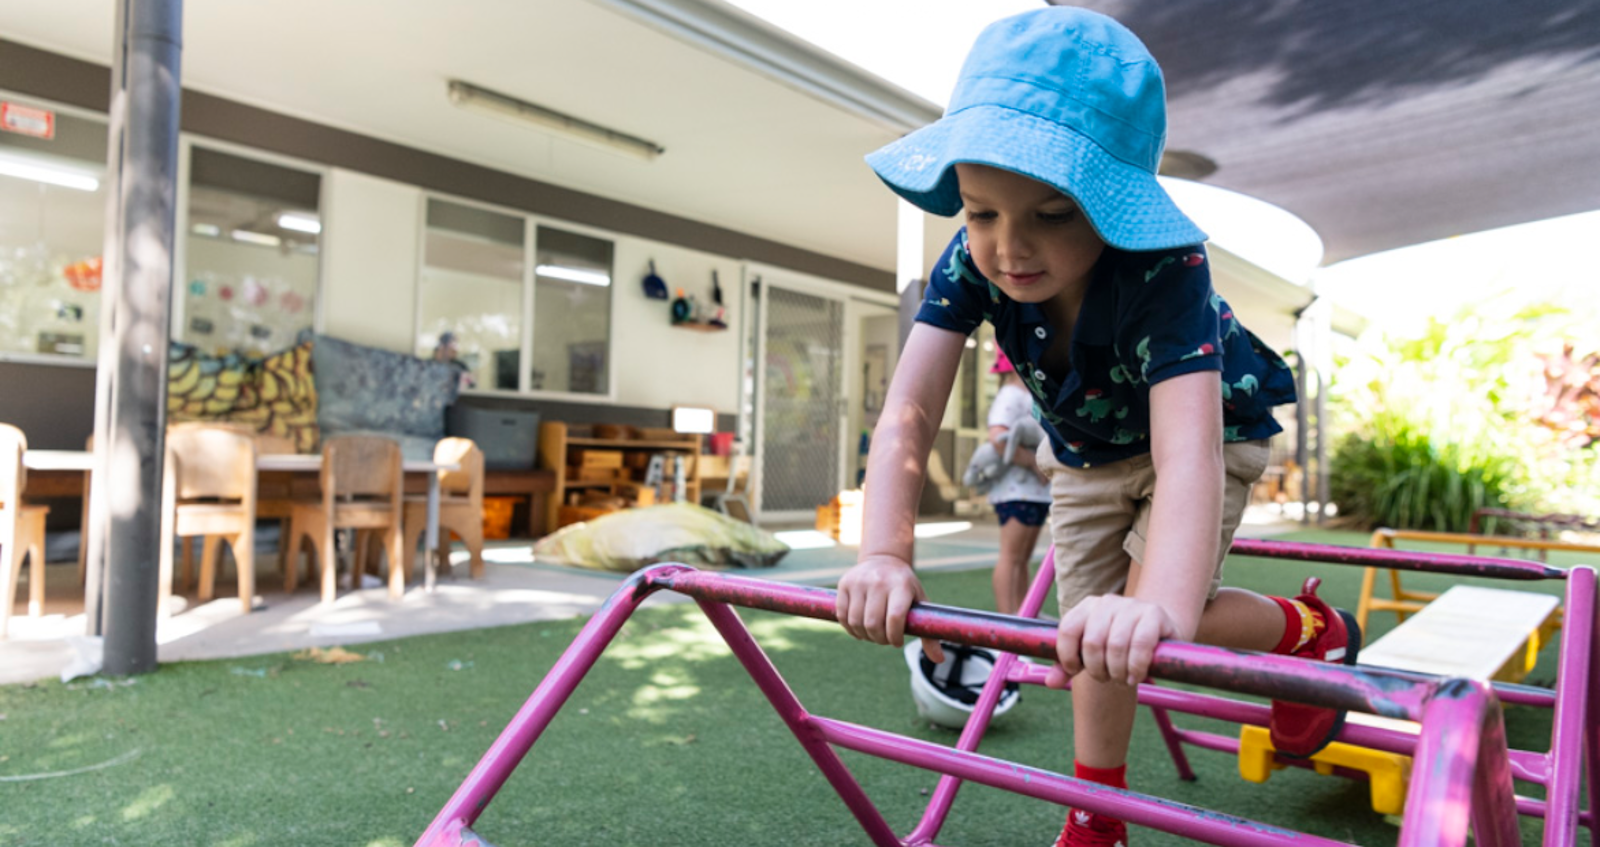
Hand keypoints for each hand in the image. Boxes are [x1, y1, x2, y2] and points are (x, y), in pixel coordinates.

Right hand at [835, 554, 943, 662]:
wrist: (883, 559)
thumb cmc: (905, 587)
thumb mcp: (920, 602)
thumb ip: (928, 632)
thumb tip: (939, 659)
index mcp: (901, 585)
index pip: (894, 617)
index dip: (894, 637)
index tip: (897, 642)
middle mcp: (879, 581)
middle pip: (873, 623)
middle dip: (879, 639)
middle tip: (885, 639)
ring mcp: (859, 581)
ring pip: (856, 622)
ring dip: (864, 636)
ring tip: (873, 635)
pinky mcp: (844, 584)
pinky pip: (842, 615)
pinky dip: (850, 629)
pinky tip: (859, 630)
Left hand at [1044, 594, 1178, 687]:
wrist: (1158, 631)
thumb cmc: (1119, 644)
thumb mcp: (1092, 654)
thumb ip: (1069, 666)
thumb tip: (1050, 683)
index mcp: (1087, 607)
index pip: (1067, 629)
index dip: (1068, 656)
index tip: (1076, 671)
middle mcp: (1107, 602)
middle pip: (1092, 642)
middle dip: (1097, 669)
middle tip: (1107, 679)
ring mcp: (1131, 605)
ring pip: (1116, 645)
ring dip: (1117, 671)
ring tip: (1122, 680)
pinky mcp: (1154, 614)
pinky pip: (1140, 643)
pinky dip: (1136, 666)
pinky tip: (1136, 676)